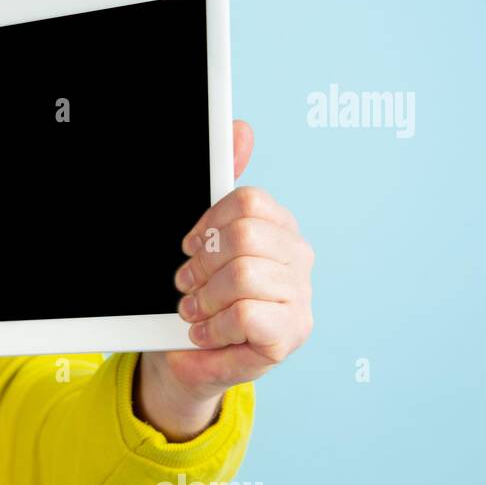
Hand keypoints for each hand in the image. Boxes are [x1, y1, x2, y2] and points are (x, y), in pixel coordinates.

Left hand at [136, 121, 314, 438]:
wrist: (190, 356)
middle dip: (201, 265)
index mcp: (279, 228)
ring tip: (193, 313)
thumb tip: (241, 128)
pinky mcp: (291, 334)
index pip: (248, 202)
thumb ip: (222, 187)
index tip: (190, 246)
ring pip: (243, 275)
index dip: (207, 224)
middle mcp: (298, 258)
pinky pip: (247, 315)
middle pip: (244, 237)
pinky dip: (215, 327)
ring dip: (204, 299)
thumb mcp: (205, 243)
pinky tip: (206, 334)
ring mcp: (299, 297)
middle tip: (185, 286)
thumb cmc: (200, 297)